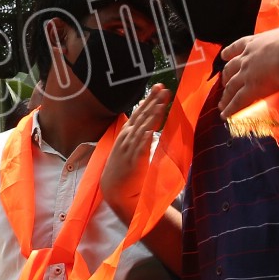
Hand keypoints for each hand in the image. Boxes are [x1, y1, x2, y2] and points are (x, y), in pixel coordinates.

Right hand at [102, 84, 169, 220]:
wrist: (115, 191)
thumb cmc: (124, 171)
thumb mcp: (128, 149)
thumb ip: (137, 134)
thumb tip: (146, 120)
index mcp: (126, 134)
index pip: (138, 113)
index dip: (148, 100)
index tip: (158, 87)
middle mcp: (127, 137)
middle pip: (141, 115)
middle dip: (152, 100)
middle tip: (163, 87)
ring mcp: (129, 147)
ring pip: (143, 125)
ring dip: (153, 112)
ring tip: (163, 99)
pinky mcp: (135, 159)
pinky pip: (142, 142)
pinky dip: (147, 130)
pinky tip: (154, 122)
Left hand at [217, 0, 278, 119]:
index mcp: (256, 43)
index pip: (239, 46)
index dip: (232, 51)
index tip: (225, 55)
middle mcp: (247, 58)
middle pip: (231, 68)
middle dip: (227, 76)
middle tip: (223, 82)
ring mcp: (246, 75)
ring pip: (231, 86)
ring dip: (226, 96)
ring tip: (222, 105)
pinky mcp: (249, 90)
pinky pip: (237, 103)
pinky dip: (230, 110)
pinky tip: (224, 117)